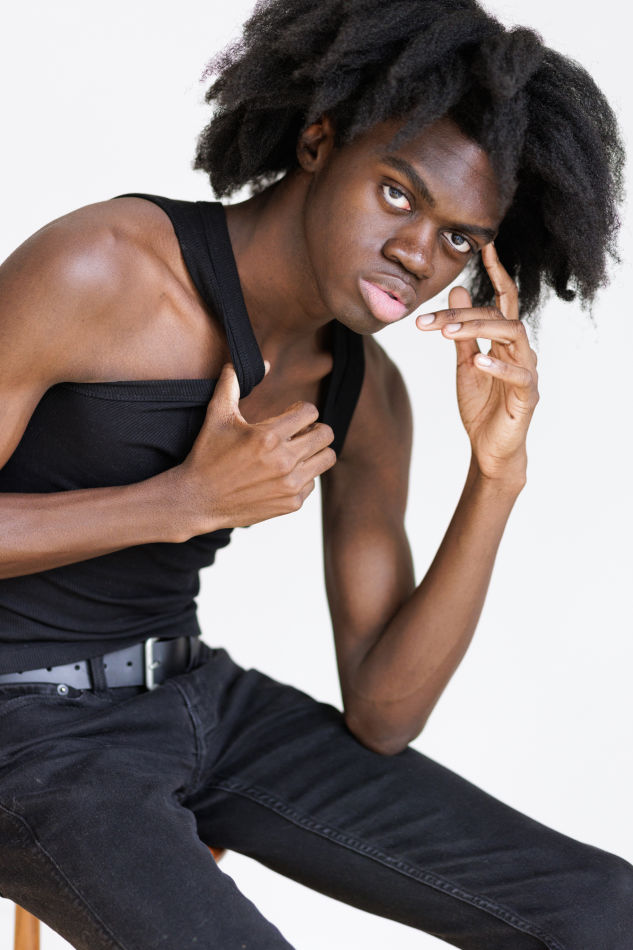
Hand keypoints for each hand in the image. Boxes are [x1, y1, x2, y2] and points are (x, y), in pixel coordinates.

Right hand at [175, 363, 335, 532]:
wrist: (198, 500)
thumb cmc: (207, 453)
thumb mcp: (216, 414)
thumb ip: (234, 382)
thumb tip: (263, 362)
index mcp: (269, 436)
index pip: (311, 411)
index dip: (301, 409)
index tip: (290, 414)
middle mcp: (284, 461)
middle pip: (326, 434)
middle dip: (314, 428)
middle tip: (300, 431)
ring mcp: (290, 484)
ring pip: (327, 458)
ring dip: (315, 451)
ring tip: (297, 450)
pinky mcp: (291, 503)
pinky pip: (313, 482)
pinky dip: (303, 476)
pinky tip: (284, 473)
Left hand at [416, 244, 538, 482]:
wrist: (488, 448)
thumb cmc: (481, 406)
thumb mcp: (464, 363)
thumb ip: (461, 331)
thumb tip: (457, 292)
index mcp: (505, 340)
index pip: (505, 299)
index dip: (498, 272)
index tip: (487, 246)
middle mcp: (520, 351)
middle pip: (500, 316)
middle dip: (463, 315)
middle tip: (427, 323)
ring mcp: (527, 372)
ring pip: (513, 337)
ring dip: (479, 330)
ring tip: (448, 334)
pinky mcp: (527, 396)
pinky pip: (519, 376)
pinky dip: (498, 367)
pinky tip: (478, 361)